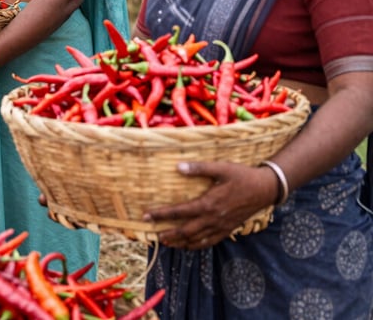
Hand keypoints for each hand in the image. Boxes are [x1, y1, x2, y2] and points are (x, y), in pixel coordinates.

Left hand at [145, 161, 277, 249]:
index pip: (179, 212)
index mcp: (208, 204)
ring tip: (167, 242)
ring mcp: (221, 227)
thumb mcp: (221, 168)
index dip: (161, 214)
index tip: (146, 216)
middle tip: (153, 235)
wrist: (265, 189)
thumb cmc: (242, 176)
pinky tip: (190, 245)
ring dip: (180, 242)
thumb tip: (178, 167)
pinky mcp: (228, 229)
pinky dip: (197, 245)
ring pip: (197, 240)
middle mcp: (213, 219)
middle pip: (185, 231)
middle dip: (168, 233)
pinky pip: (210, 241)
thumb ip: (199, 168)